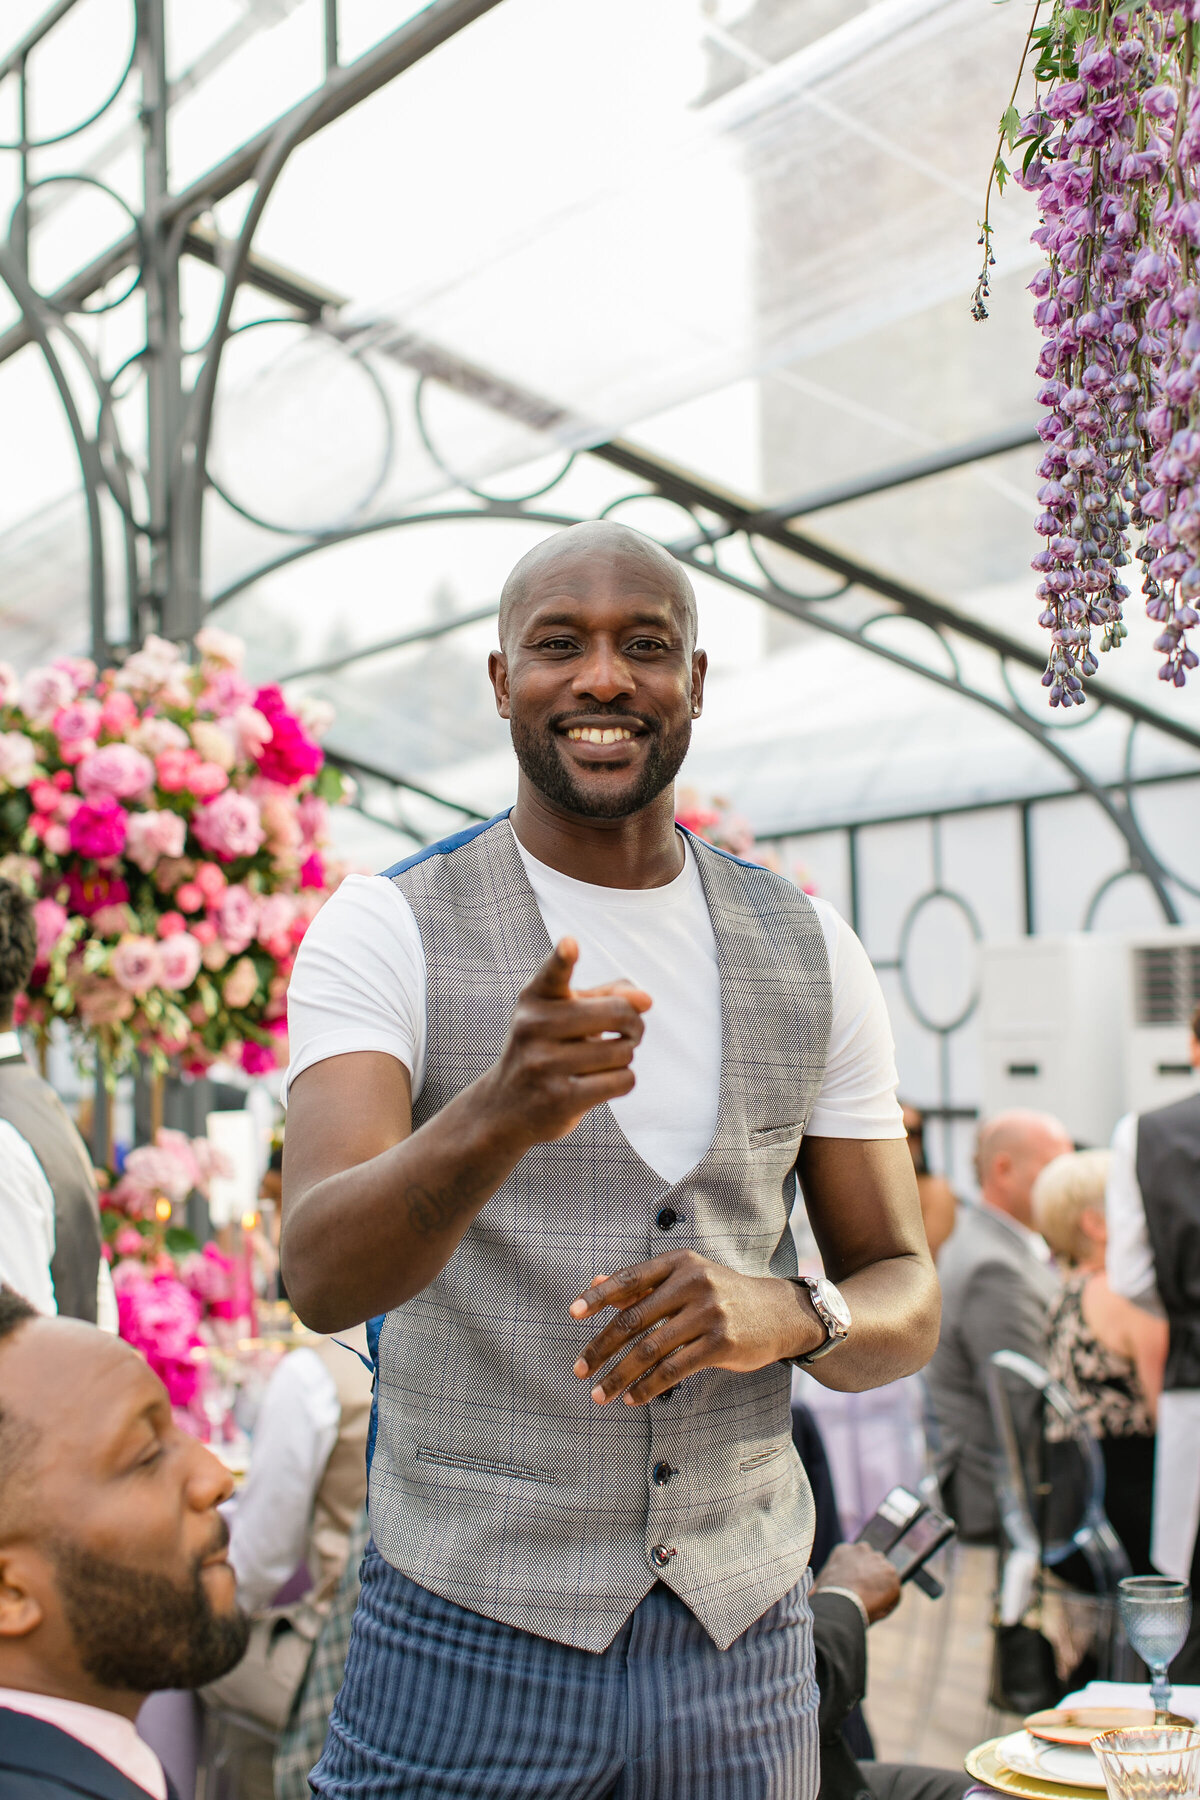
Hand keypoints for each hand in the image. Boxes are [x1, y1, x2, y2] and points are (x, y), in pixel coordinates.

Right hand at [482, 939, 651, 1149]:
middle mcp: (534, 1027)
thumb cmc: (547, 1049)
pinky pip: (622, 1080)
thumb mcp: (565, 1014)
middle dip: (634, 1024)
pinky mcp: (559, 1099)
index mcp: (535, 999)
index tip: (571, 944)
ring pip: (622, 1051)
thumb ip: (608, 995)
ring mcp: (543, 1064)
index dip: (563, 958)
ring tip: (605, 1059)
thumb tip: (645, 1000)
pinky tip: (602, 1082)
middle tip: (629, 1032)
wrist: (505, 1107)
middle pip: (617, 1013)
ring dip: (626, 1055)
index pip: (553, 974)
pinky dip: (623, 1080)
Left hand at [570, 1250, 823, 1403]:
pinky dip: (648, 1387)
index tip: (572, 1314)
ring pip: (650, 1349)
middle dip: (602, 1347)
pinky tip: (633, 1398)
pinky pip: (674, 1369)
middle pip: (634, 1319)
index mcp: (679, 1263)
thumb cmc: (722, 1295)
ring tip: (600, 1394)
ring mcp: (709, 1313)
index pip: (629, 1279)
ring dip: (620, 1375)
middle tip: (579, 1369)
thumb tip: (594, 1284)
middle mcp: (693, 1283)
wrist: (780, 1313)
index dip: (598, 1297)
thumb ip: (642, 1283)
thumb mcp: (686, 1278)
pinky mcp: (721, 1343)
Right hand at [813, 1542, 901, 1623]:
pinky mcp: (891, 1573)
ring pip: (883, 1575)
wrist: (841, 1602)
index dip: (856, 1577)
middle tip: (863, 1596)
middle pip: (871, 1563)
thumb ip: (827, 1582)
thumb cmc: (827, 1598)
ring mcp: (878, 1560)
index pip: (856, 1561)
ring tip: (870, 1605)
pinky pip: (894, 1590)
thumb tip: (813, 1594)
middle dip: (870, 1577)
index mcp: (843, 1550)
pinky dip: (889, 1601)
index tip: (853, 1589)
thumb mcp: (821, 1585)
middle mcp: (862, 1549)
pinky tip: (877, 1608)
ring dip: (880, 1588)